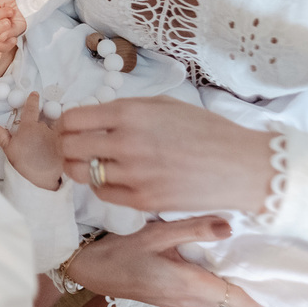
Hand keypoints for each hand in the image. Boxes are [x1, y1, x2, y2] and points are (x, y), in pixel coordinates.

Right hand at [0, 92, 62, 190]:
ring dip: (55, 127)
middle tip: (42, 129)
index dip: (33, 99)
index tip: (35, 94)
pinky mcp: (68, 141)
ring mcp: (57, 133)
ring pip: (57, 125)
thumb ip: (1, 135)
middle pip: (46, 117)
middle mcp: (45, 126)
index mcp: (29, 126)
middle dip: (45, 119)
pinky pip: (66, 134)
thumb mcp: (9, 150)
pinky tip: (61, 145)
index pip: (31, 107)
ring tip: (52, 140)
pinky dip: (65, 136)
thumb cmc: (24, 164)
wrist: (42, 179)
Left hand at [59, 96, 275, 213]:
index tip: (71, 125)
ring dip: (79, 166)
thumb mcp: (164, 105)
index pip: (72, 118)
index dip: (66, 122)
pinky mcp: (143, 201)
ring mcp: (133, 175)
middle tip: (76, 145)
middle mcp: (126, 143)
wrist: (241, 165)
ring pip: (80, 173)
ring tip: (92, 162)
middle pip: (69, 146)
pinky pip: (103, 194)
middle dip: (67, 144)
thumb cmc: (205, 130)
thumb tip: (93, 116)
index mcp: (130, 114)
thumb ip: (125, 109)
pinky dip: (102, 185)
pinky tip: (114, 178)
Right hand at [66, 217, 267, 306]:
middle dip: (263, 294)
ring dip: (246, 292)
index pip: (244, 303)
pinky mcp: (178, 300)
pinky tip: (228, 265)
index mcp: (190, 287)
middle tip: (275, 265)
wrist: (91, 271)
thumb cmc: (119, 252)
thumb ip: (193, 228)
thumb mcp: (155, 234)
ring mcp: (185, 304)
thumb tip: (229, 226)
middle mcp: (191, 302)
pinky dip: (228, 289)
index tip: (284, 274)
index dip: (268, 294)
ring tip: (256, 262)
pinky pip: (214, 302)